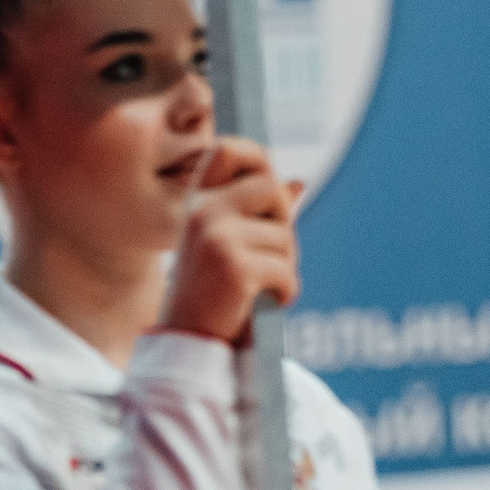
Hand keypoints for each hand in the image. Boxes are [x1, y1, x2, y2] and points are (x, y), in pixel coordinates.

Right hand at [159, 138, 300, 344]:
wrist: (189, 340)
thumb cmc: (214, 292)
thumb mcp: (232, 245)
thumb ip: (263, 214)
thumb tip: (299, 182)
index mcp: (198, 201)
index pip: (227, 150)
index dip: (255, 156)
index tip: (270, 185)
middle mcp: (203, 211)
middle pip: (271, 189)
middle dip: (283, 223)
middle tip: (272, 256)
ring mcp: (216, 237)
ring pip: (284, 237)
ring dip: (285, 267)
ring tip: (261, 287)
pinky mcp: (234, 267)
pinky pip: (285, 270)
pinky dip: (286, 292)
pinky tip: (266, 303)